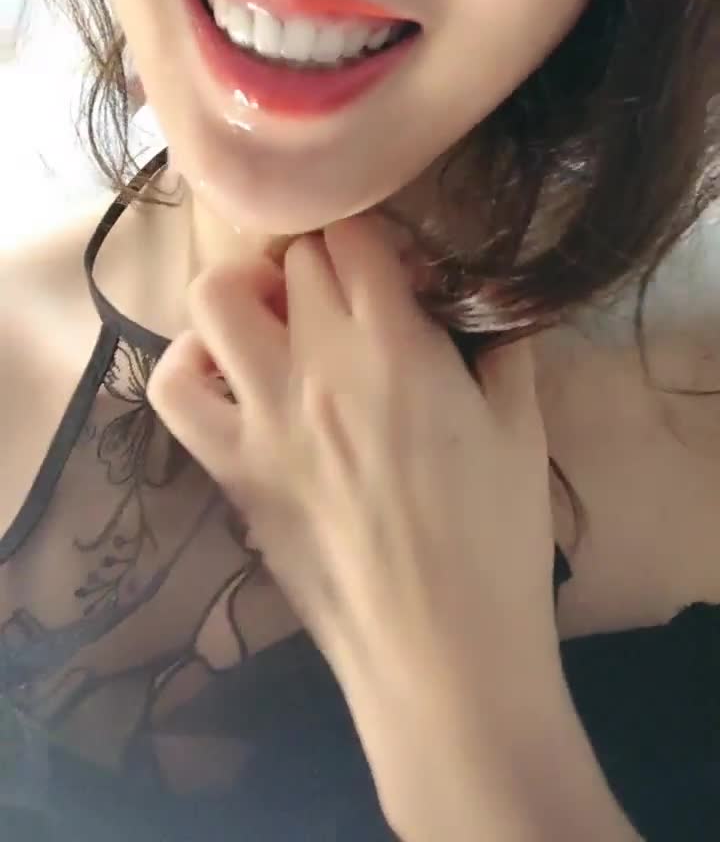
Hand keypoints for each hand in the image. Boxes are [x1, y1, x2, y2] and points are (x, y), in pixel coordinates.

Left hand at [146, 215, 560, 817]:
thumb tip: (477, 300)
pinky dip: (193, 364)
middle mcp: (320, 364)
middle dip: (323, 262)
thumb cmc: (496, 542)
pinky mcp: (231, 467)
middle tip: (349, 300)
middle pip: (293, 256)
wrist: (442, 654)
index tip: (395, 273)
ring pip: (217, 296)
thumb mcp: (522, 428)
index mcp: (398, 346)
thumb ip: (502, 347)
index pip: (354, 233)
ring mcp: (263, 415)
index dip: (374, 240)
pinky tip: (234, 378)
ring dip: (248, 291)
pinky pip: (175, 388)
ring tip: (281, 322)